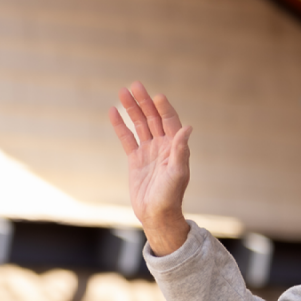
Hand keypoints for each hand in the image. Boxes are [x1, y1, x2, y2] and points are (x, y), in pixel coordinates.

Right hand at [108, 82, 191, 255]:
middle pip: (153, 118)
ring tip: (122, 92)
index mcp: (176, 147)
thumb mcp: (177, 173)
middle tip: (135, 85)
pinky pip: (127, 138)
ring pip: (139, 125)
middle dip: (144, 102)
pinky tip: (113, 112)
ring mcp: (148, 152)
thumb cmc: (170, 196)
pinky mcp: (135, 160)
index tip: (156, 96)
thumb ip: (181, 150)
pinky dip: (120, 125)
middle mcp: (163, 146)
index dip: (163, 108)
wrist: (156, 215)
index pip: (170, 121)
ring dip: (132, 109)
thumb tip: (188, 128)